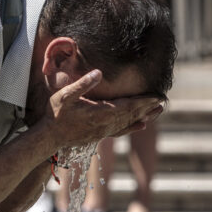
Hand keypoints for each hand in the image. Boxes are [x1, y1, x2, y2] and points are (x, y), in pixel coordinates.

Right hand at [43, 70, 165, 147]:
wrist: (48, 138)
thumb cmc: (54, 114)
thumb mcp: (65, 95)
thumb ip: (83, 85)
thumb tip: (99, 73)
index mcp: (100, 113)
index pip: (128, 105)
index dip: (143, 100)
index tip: (157, 95)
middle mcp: (105, 124)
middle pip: (132, 114)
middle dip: (147, 107)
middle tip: (163, 100)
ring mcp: (103, 131)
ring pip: (129, 123)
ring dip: (144, 116)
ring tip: (158, 111)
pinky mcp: (99, 135)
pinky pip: (120, 131)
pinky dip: (132, 127)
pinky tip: (141, 126)